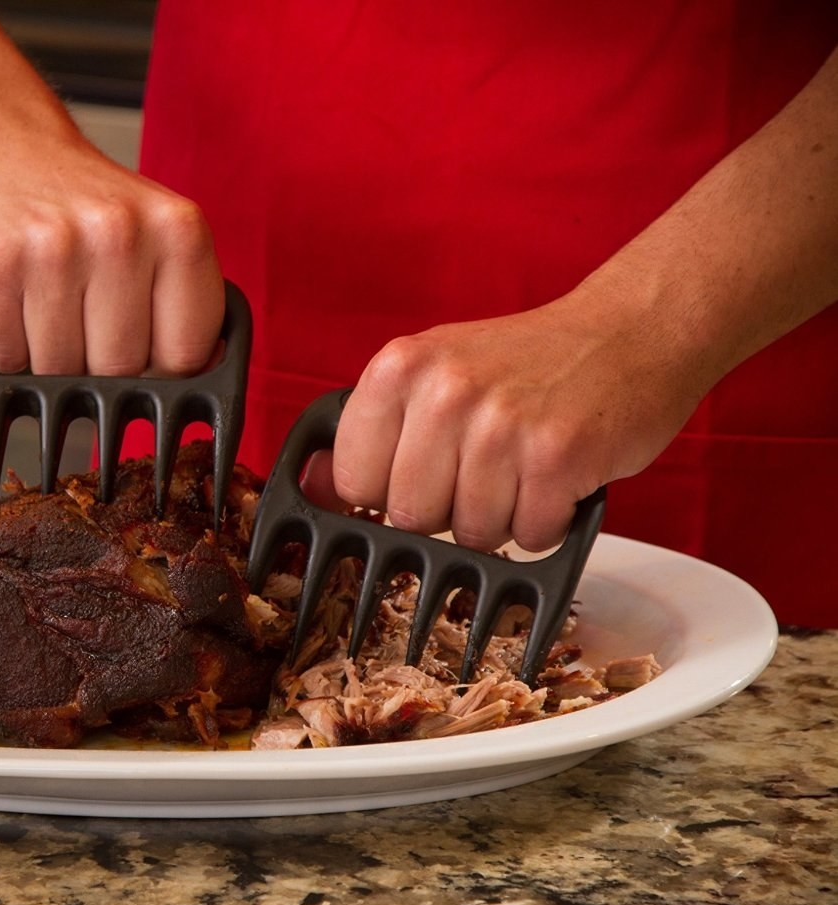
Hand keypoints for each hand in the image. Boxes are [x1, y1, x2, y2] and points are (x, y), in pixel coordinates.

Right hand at [0, 137, 225, 376]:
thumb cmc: (79, 200)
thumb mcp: (155, 230)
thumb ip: (184, 300)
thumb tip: (201, 370)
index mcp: (178, 228)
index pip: (186, 355)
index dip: (161, 367)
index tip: (144, 346)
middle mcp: (120, 234)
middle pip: (121, 370)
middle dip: (99, 361)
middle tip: (84, 314)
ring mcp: (53, 250)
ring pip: (60, 371)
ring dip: (48, 355)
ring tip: (46, 299)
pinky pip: (6, 356)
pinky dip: (5, 343)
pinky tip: (13, 298)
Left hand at [323, 295, 713, 552]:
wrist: (630, 331)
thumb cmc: (529, 361)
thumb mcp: (433, 374)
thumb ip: (372, 432)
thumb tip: (313, 489)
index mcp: (399, 369)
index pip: (354, 481)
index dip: (388, 492)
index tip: (421, 472)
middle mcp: (444, 392)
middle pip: (411, 518)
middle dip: (449, 510)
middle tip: (485, 466)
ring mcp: (501, 425)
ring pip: (473, 534)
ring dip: (505, 516)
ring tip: (525, 465)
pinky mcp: (558, 455)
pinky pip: (531, 535)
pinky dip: (549, 520)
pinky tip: (558, 475)